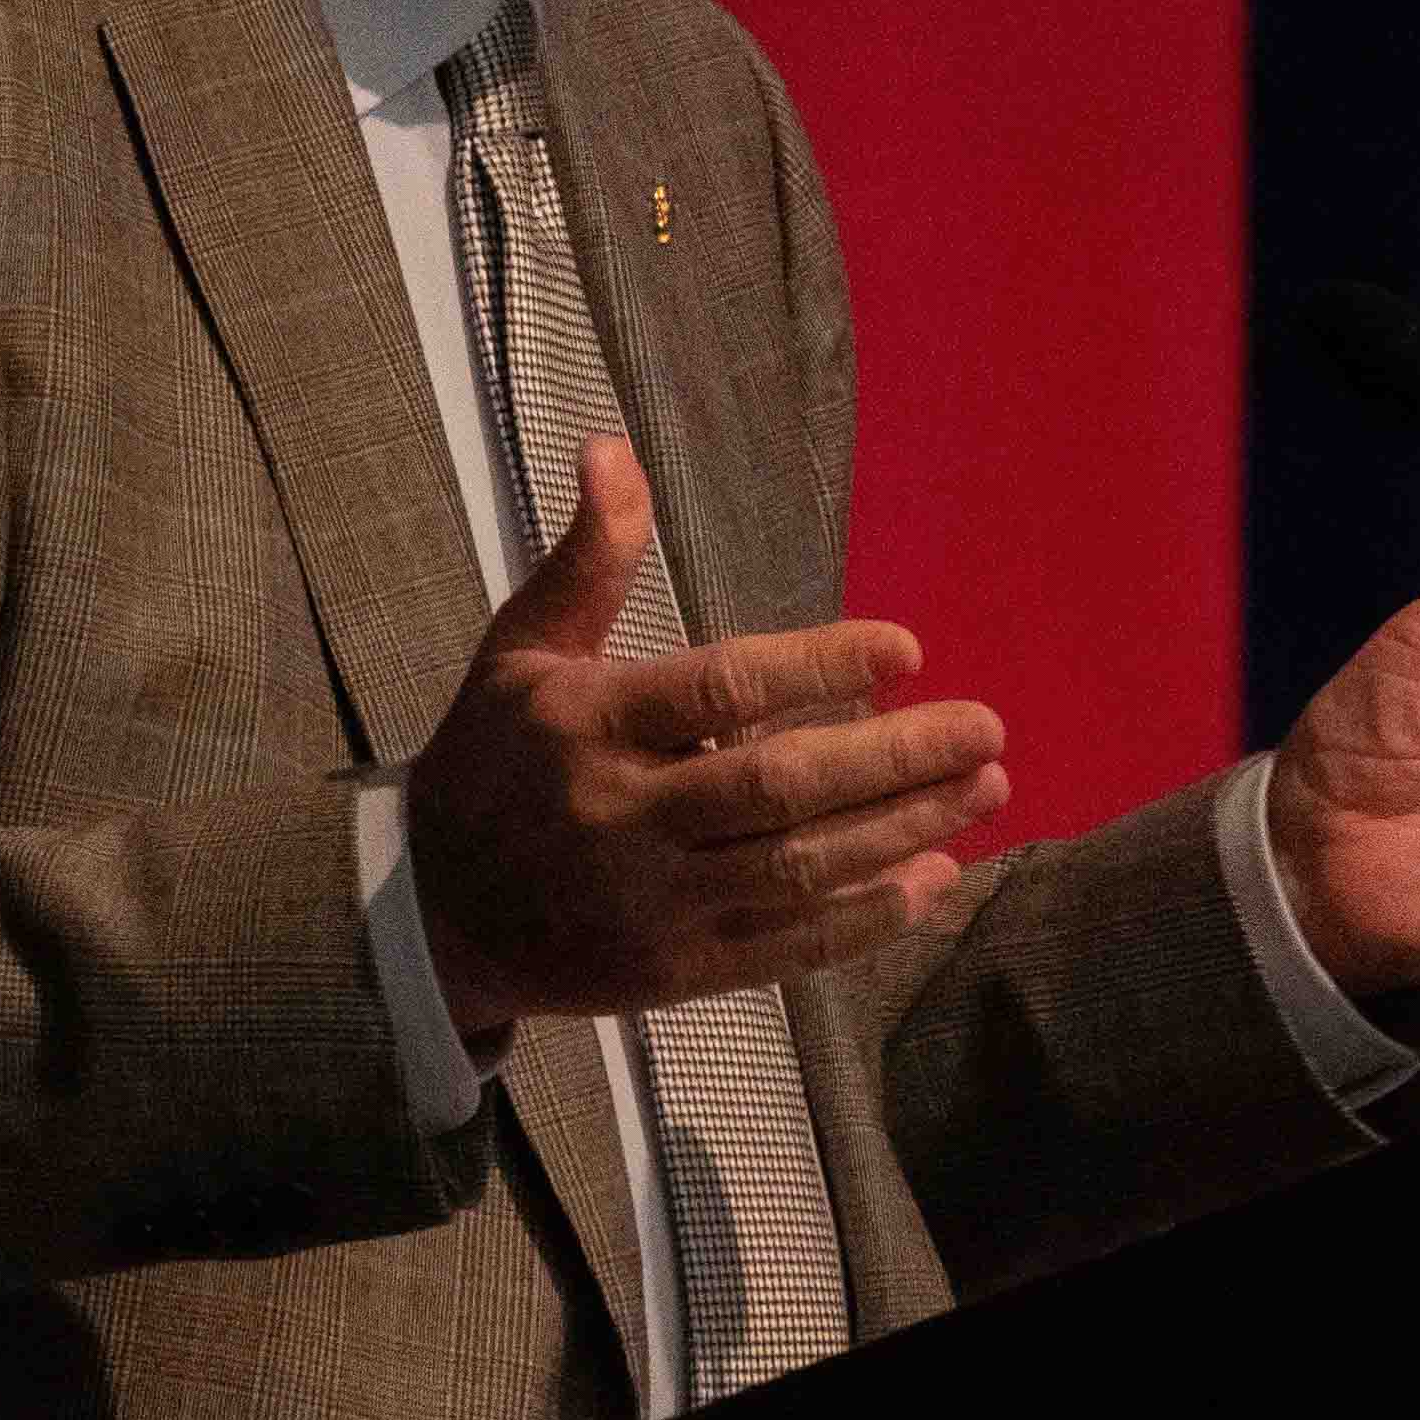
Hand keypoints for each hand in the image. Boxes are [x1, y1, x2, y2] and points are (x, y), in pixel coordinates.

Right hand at [407, 436, 1008, 1030]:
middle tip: (985, 728)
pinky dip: (868, 917)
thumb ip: (589, 559)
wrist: (434, 914)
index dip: (819, 668)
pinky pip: (789, 949)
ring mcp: (654, 903)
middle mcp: (624, 817)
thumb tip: (612, 448)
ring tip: (984, 789)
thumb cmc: (492, 761)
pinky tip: (936, 878)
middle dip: (895, 759)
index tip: (906, 647)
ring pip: (800, 869)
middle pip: (779, 788)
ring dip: (905, 830)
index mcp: (588, 725)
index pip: (721, 691)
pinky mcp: (677, 971)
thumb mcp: (520, 649)